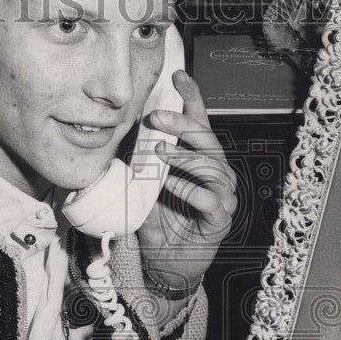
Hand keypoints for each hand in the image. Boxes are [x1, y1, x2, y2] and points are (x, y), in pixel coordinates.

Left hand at [137, 71, 236, 295]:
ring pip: (212, 166)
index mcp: (200, 159)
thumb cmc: (160, 222)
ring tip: (158, 153)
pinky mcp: (220, 219)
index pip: (200, 123)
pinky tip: (169, 186)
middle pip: (207, 139)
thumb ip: (139, 165)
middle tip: (155, 118)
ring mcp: (223, 195)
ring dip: (183, 156)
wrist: (168, 264)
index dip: (192, 97)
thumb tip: (117, 138)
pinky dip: (188, 190)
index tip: (178, 75)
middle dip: (182, 125)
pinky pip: (210, 199)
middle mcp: (217, 172)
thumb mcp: (144, 188)